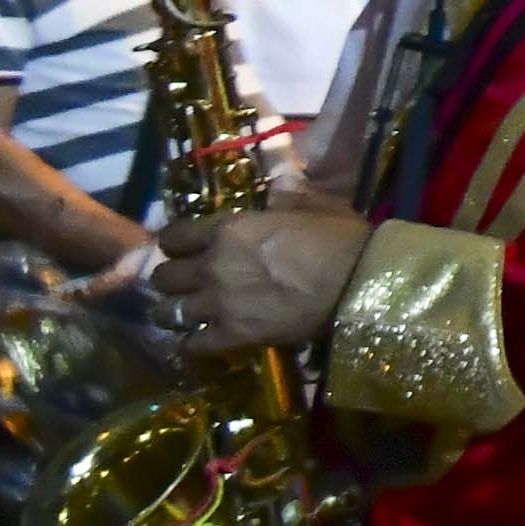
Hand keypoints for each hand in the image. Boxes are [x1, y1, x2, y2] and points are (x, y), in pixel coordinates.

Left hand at [180, 198, 366, 345]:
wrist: (360, 284)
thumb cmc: (340, 239)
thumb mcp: (313, 205)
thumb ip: (285, 195)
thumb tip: (278, 180)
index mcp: (228, 229)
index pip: (174, 235)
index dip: (175, 242)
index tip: (183, 246)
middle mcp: (213, 266)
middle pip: (165, 276)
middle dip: (170, 278)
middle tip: (183, 282)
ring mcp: (220, 304)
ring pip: (169, 312)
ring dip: (171, 312)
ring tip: (180, 314)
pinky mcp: (234, 336)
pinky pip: (194, 345)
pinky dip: (190, 344)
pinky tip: (193, 342)